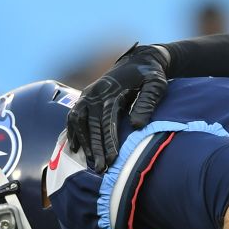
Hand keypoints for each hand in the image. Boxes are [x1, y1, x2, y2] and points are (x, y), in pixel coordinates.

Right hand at [66, 43, 170, 171]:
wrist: (140, 60)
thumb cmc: (151, 74)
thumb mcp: (156, 85)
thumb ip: (147, 103)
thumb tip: (137, 125)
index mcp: (112, 91)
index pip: (108, 120)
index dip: (109, 141)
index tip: (112, 159)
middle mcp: (95, 93)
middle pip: (92, 125)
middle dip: (95, 148)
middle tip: (100, 169)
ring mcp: (88, 95)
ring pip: (79, 122)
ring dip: (83, 142)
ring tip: (89, 163)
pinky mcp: (86, 97)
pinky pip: (74, 116)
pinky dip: (72, 132)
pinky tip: (75, 148)